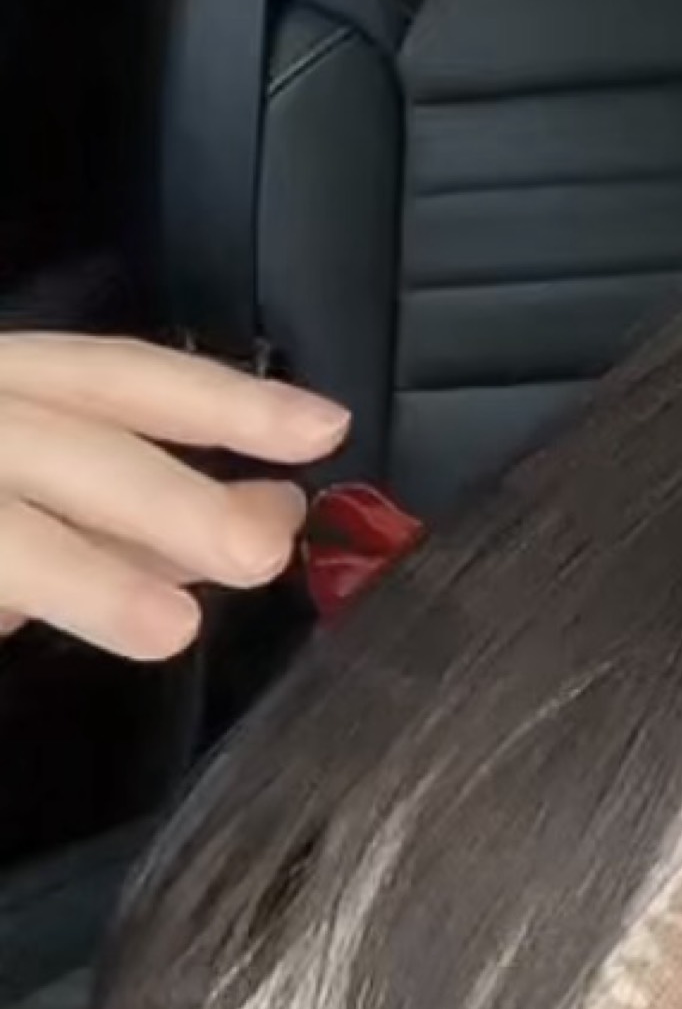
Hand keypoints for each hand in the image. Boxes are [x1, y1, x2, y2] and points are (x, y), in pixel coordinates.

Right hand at [0, 336, 350, 661]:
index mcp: (9, 383)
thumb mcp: (47, 486)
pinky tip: (27, 632)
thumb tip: (269, 513)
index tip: (325, 428)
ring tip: (171, 626)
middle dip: (173, 498)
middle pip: (71, 446)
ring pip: (9, 533)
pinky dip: (12, 606)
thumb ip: (146, 508)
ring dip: (91, 579)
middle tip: (261, 553)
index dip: (223, 401)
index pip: (120, 376)